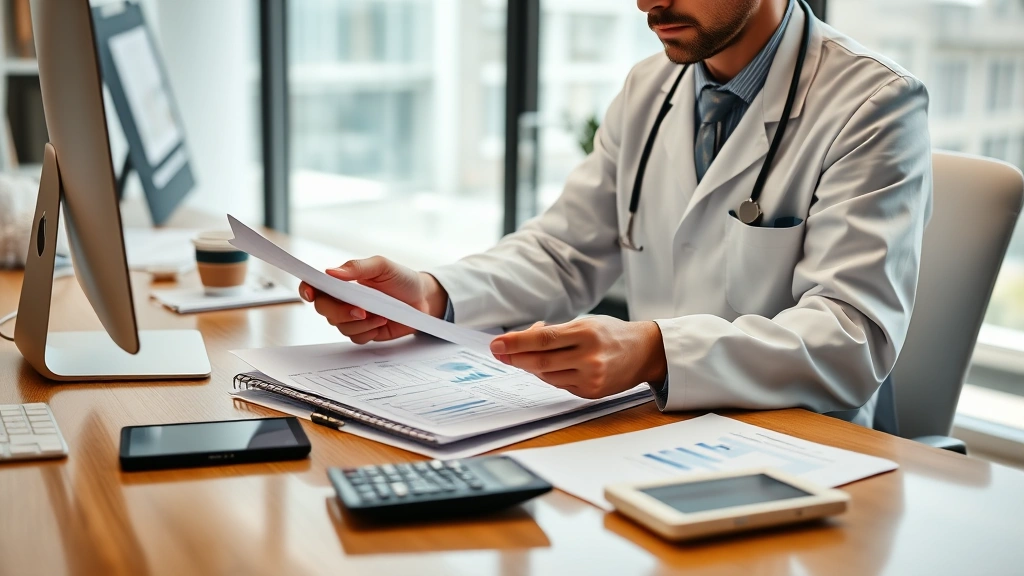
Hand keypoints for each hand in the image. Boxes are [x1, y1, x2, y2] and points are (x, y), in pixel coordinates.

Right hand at [298, 256, 447, 343]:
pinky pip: (355, 337)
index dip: (307, 289)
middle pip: (323, 309)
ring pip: (340, 326)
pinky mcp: (364, 331)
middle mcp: (343, 300)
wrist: (423, 300)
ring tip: (381, 313)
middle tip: (361, 310)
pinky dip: (368, 331)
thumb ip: (356, 268)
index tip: (310, 293)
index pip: (315, 285)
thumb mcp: (382, 266)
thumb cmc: (401, 279)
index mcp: (343, 281)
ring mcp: (352, 317)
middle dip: (340, 311)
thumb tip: (331, 272)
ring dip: (360, 322)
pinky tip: (382, 322)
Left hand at [489, 316, 666, 398]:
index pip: (542, 339)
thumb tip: (522, 340)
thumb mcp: (586, 323)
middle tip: (498, 353)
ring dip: (532, 366)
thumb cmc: (611, 333)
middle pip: (541, 362)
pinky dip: (550, 375)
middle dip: (515, 358)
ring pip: (547, 376)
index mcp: (586, 333)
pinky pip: (560, 385)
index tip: (497, 344)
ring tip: (528, 355)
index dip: (516, 343)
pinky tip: (550, 366)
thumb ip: (555, 332)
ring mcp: (591, 378)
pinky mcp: (591, 392)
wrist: (645, 352)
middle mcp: (589, 358)